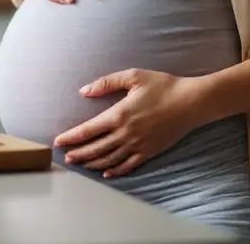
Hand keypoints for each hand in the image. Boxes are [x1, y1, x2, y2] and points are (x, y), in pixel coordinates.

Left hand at [53, 68, 207, 177]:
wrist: (191, 102)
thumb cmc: (162, 86)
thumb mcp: (133, 76)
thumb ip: (106, 83)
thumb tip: (84, 91)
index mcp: (119, 115)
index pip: (88, 130)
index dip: (71, 137)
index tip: (58, 141)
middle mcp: (126, 134)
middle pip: (95, 148)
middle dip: (78, 153)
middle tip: (65, 156)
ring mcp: (138, 145)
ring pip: (109, 159)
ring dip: (92, 163)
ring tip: (80, 164)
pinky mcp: (149, 152)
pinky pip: (128, 165)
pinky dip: (115, 170)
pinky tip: (106, 173)